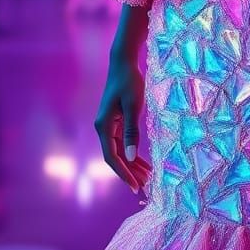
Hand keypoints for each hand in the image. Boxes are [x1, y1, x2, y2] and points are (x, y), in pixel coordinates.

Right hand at [94, 55, 152, 193]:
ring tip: (147, 176)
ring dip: (132, 164)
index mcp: (103, 126)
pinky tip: (142, 160)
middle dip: (129, 172)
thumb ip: (132, 132)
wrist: (124, 63)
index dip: (123, 173)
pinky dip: (132, 152)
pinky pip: (123, 142)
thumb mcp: (133, 106)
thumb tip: (131, 157)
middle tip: (145, 185)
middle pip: (115, 157)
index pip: (112, 157)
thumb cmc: (129, 82)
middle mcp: (103, 128)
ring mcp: (109, 125)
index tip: (135, 186)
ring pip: (120, 151)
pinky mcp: (116, 121)